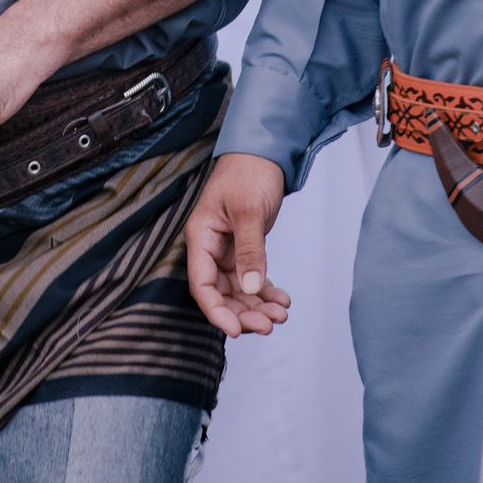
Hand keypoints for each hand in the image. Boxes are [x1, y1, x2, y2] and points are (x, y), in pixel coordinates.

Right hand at [185, 151, 290, 338]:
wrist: (264, 153)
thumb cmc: (248, 173)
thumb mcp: (249, 212)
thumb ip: (249, 250)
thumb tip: (250, 287)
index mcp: (201, 237)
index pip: (202, 284)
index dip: (217, 311)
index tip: (236, 330)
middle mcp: (210, 247)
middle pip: (221, 293)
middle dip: (243, 312)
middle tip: (269, 324)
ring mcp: (227, 249)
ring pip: (238, 290)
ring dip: (257, 305)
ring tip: (281, 314)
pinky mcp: (244, 248)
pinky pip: (251, 278)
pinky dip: (265, 291)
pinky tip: (281, 299)